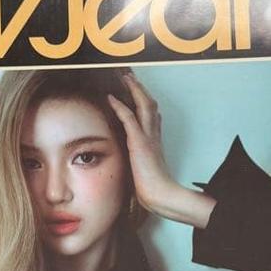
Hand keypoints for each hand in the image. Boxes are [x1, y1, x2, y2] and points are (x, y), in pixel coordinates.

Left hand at [108, 73, 215, 228]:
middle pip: (149, 104)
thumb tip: (131, 166)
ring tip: (124, 77)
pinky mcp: (140, 142)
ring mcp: (148, 137)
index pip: (151, 115)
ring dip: (133, 89)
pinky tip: (110, 97)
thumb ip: (138, 163)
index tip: (137, 91)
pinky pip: (129, 118)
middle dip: (140, 88)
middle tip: (130, 75)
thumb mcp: (142, 171)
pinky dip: (120, 106)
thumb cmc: (151, 189)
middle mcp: (153, 135)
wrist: (160, 195)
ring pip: (143, 105)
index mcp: (154, 141)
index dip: (144, 101)